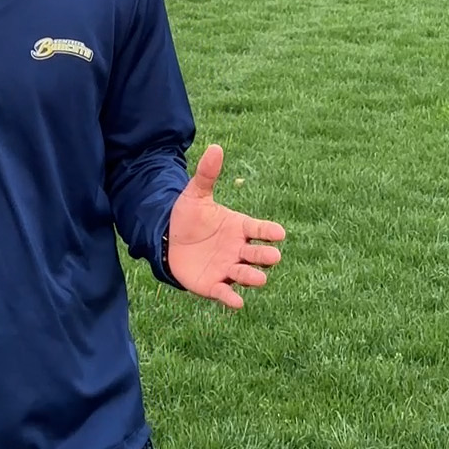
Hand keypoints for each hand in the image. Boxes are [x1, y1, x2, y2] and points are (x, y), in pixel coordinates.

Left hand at [167, 145, 284, 308]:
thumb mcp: (195, 194)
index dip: (270, 232)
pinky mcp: (213, 285)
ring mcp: (227, 268)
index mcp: (239, 227)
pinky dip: (231, 298)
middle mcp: (238, 250)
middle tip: (272, 256)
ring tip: (258, 278)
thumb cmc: (188, 217)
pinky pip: (225, 293)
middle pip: (258, 254)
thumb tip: (215, 146)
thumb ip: (206, 174)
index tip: (280, 233)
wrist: (168, 239)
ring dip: (253, 277)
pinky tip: (237, 303)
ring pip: (246, 275)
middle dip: (266, 256)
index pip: (260, 229)